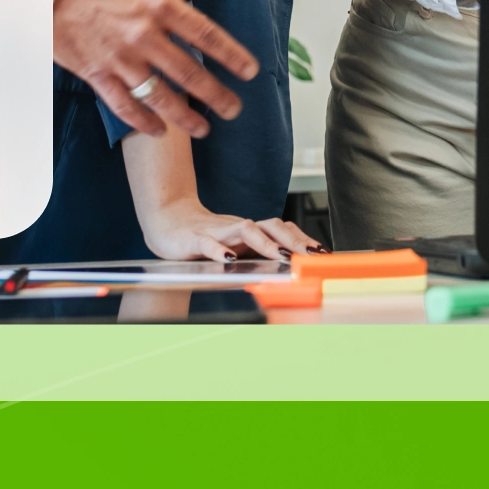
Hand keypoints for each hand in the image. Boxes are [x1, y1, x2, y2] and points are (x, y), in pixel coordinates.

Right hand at [54, 0, 258, 138]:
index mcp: (159, 2)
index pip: (207, 34)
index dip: (232, 56)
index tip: (249, 71)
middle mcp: (145, 34)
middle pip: (190, 72)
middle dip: (217, 95)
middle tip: (235, 109)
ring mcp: (121, 58)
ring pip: (160, 96)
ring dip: (186, 117)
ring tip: (204, 129)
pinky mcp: (97, 73)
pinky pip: (124, 105)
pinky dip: (143, 120)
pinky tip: (158, 129)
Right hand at [136, 201, 324, 263]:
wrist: (166, 219)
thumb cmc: (203, 236)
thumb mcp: (234, 246)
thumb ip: (255, 253)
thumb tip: (286, 268)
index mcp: (249, 231)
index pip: (281, 230)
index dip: (302, 239)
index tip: (322, 252)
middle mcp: (237, 228)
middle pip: (270, 226)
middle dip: (292, 240)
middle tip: (310, 255)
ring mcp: (216, 231)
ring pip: (244, 230)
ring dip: (264, 243)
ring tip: (279, 256)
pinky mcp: (194, 239)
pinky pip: (208, 243)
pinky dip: (219, 251)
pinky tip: (229, 260)